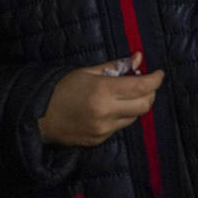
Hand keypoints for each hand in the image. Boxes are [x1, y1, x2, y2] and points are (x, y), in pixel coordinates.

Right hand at [37, 53, 163, 146]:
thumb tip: (138, 57)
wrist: (38, 117)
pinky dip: (122, 116)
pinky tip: (110, 108)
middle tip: (145, 84)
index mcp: (102, 91)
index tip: (159, 73)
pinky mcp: (100, 140)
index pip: (141, 87)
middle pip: (144, 105)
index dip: (155, 79)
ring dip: (135, 105)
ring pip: (134, 117)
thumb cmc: (62, 89)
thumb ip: (116, 66)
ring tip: (124, 95)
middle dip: (150, 93)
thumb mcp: (88, 72)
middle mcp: (106, 113)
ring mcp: (103, 130)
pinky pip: (120, 126)